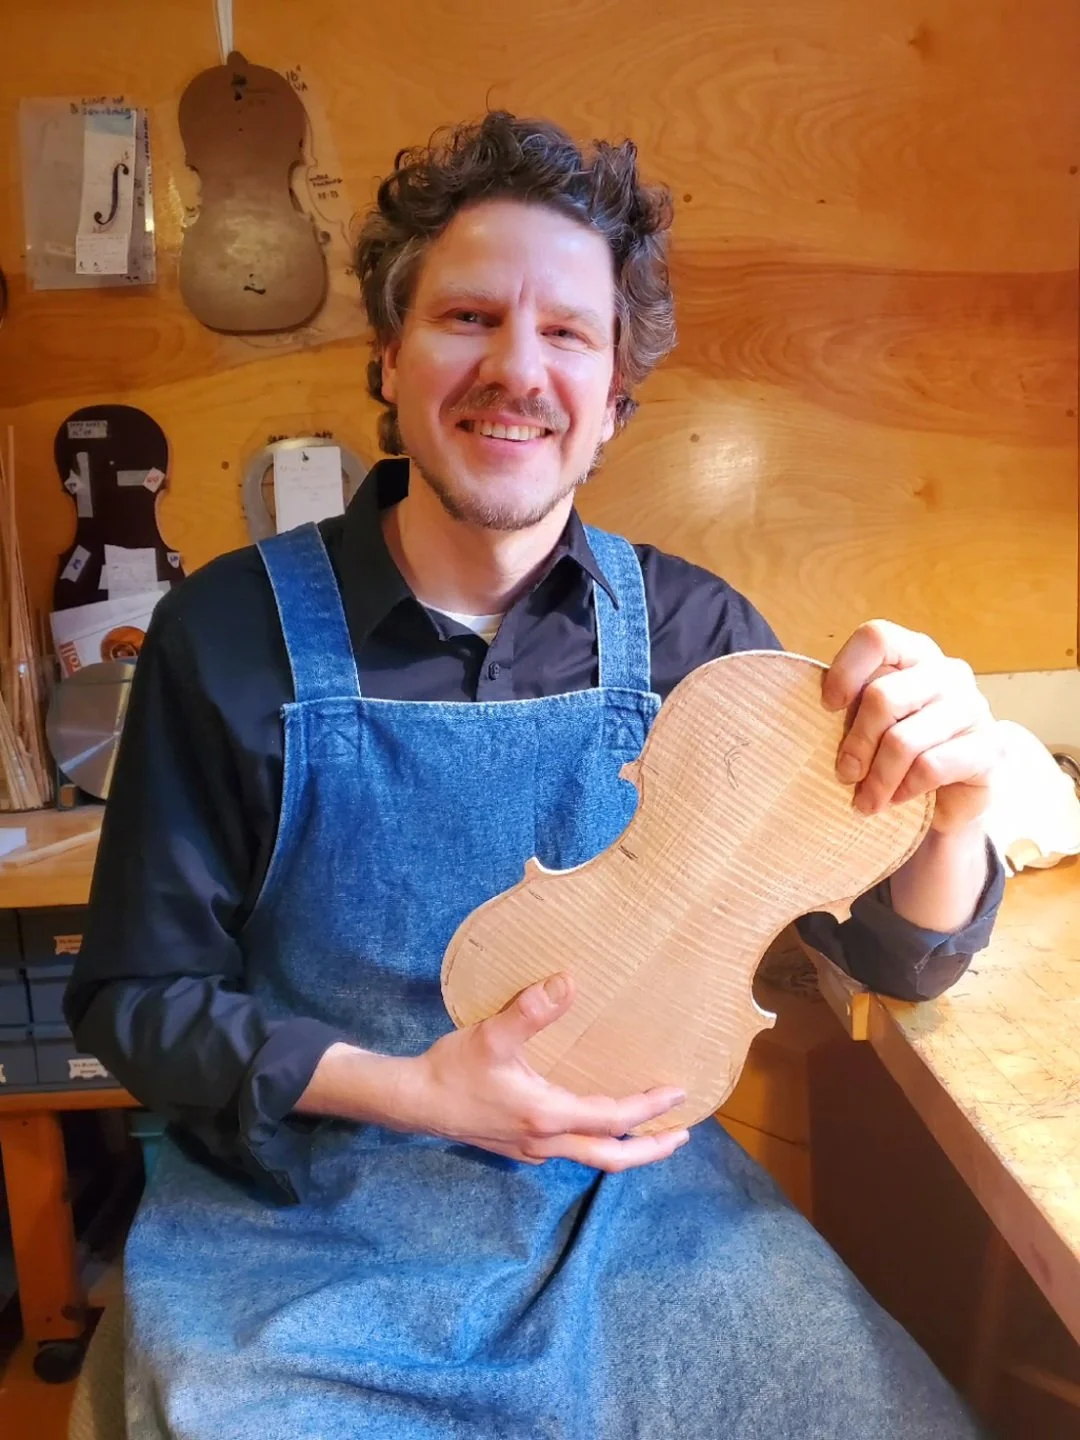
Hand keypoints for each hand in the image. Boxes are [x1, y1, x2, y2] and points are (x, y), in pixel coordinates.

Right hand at [408, 974, 689, 1171]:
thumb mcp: (493, 1035)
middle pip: (611, 1157)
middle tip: (681, 1134)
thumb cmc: (453, 1069)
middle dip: (649, 1149)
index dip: (648, 1108)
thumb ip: (531, 1010)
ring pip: (590, 1157)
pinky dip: (595, 1141)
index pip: (613, 1119)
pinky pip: (570, 1149)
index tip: (677, 1093)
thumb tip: (568, 982)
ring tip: (648, 1132)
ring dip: (624, 1148)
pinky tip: (592, 1122)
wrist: (414, 1102)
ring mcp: (532, 1149)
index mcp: (547, 1116)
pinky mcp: (518, 1146)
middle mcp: (545, 1140)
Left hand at [821, 619, 1002, 835]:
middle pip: (883, 696)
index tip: (827, 706)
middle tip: (845, 774)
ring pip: (904, 741)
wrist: (951, 795)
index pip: (878, 638)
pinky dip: (905, 789)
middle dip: (856, 743)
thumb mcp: (872, 721)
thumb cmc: (900, 749)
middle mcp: (948, 673)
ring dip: (877, 779)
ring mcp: (973, 708)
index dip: (846, 671)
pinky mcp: (989, 749)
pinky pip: (930, 767)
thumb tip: (819, 713)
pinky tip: (897, 799)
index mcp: (915, 653)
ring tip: (865, 801)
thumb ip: (853, 707)